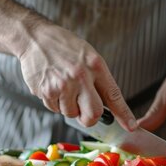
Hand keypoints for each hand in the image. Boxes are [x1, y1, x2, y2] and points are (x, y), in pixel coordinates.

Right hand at [18, 22, 136, 130]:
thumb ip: (98, 80)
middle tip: (83, 110)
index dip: (123, 114)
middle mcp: (81, 76)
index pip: (114, 95)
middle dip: (89, 118)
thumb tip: (106, 107)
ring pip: (71, 114)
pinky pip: (54, 109)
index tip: (130, 126)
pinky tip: (51, 86)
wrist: (34, 38)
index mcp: (95, 65)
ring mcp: (63, 84)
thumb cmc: (64, 48)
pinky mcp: (46, 91)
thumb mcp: (88, 56)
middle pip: (93, 114)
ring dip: (68, 107)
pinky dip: (54, 102)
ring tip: (62, 87)